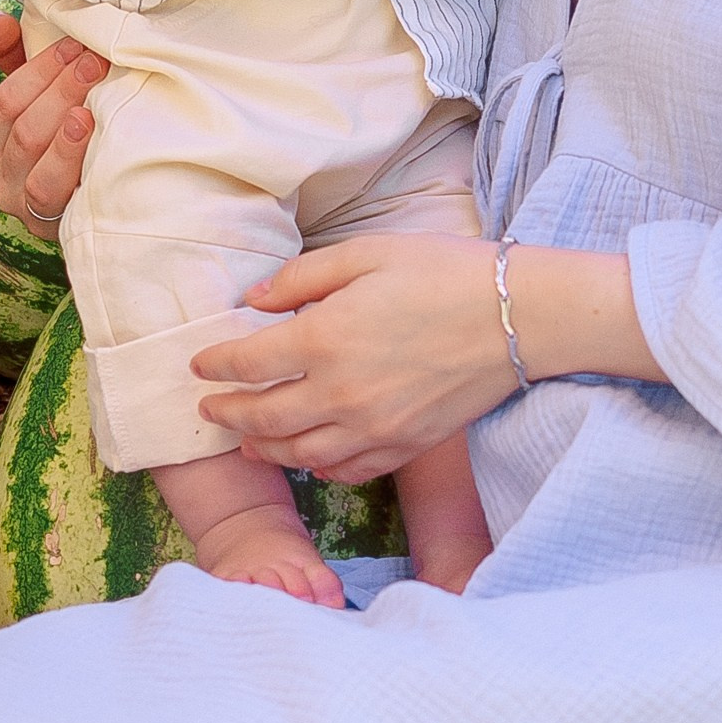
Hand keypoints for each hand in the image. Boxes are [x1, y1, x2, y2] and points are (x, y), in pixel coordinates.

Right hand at [0, 13, 103, 232]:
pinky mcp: (56, 229)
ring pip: (37, 171)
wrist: (106, 194)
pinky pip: (56, 200)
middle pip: (24, 133)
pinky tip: (95, 140)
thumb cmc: (65, 131)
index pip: (4, 103)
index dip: (38, 71)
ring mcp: (28, 210)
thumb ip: (12, 52)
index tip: (75, 44)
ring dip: (66, 134)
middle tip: (96, 63)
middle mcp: (0, 180)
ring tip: (91, 106)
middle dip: (61, 92)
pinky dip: (72, 166)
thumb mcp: (38, 91)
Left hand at [189, 235, 518, 479]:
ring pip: (299, 453)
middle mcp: (340, 394)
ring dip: (264, 448)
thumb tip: (255, 299)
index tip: (200, 364)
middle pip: (263, 418)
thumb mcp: (367, 253)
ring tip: (247, 442)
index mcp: (324, 339)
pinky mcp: (406, 445)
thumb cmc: (445, 273)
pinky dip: (320, 467)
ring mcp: (374, 428)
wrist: (520, 316)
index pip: (248, 363)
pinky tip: (310, 458)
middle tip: (209, 411)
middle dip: (227, 414)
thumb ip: (302, 277)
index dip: (216, 364)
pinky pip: (349, 469)